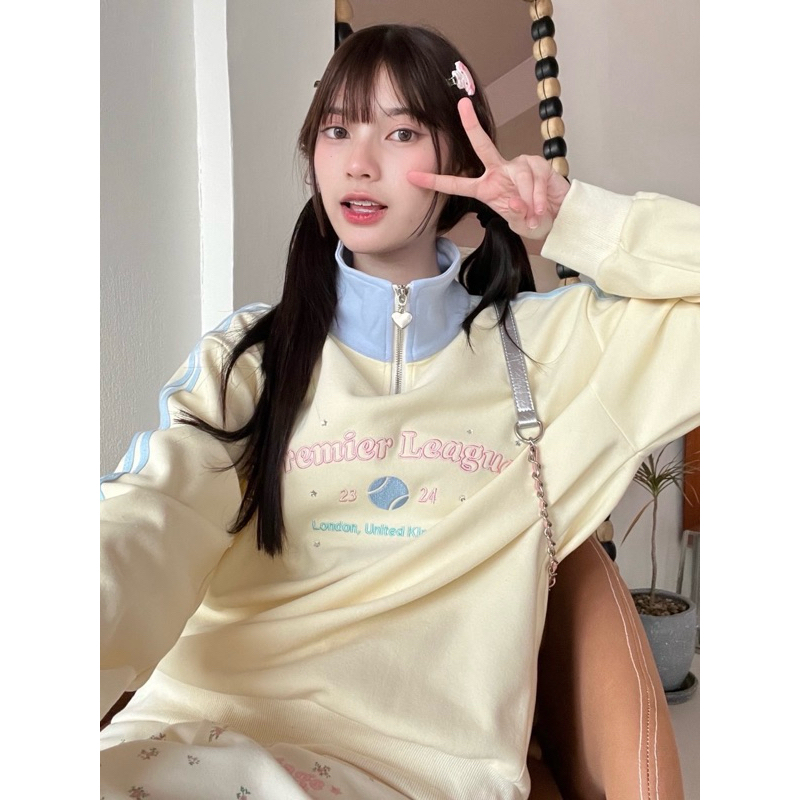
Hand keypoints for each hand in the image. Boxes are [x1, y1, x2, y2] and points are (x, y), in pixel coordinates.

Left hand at [407, 98, 570, 240]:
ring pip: (520, 177)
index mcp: (485, 187)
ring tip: (533, 214)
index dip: (434, 181)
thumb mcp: (518, 223)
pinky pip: (535, 181)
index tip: (412, 176)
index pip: (456, 183)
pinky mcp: (539, 163)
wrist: (557, 215)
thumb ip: (514, 215)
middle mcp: (499, 171)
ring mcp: (519, 164)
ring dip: (528, 201)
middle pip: (482, 145)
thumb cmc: (532, 217)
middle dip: (472, 125)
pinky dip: (539, 199)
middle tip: (463, 106)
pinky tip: (541, 208)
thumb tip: (517, 203)